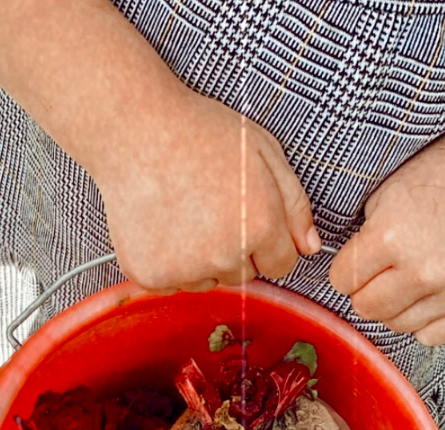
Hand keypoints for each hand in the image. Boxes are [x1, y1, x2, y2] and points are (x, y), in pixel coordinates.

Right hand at [95, 90, 321, 291]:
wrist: (134, 130)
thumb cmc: (201, 133)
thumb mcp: (264, 152)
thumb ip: (295, 204)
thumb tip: (311, 248)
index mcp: (260, 226)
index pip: (282, 264)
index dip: (268, 240)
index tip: (247, 216)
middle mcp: (224, 255)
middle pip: (244, 275)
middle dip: (234, 249)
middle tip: (210, 206)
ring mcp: (184, 269)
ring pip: (207, 282)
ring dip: (201, 261)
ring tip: (183, 214)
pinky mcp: (150, 275)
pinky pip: (171, 285)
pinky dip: (168, 264)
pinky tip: (161, 226)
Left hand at [330, 108, 444, 345]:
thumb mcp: (391, 193)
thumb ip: (365, 238)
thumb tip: (347, 274)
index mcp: (392, 236)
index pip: (341, 280)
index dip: (345, 271)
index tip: (357, 263)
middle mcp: (422, 270)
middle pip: (366, 308)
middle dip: (366, 291)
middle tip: (382, 272)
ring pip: (396, 325)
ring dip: (396, 306)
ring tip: (410, 277)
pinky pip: (430, 336)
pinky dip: (424, 320)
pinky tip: (430, 294)